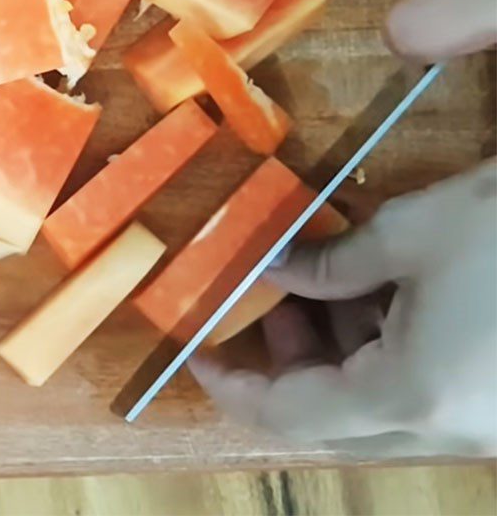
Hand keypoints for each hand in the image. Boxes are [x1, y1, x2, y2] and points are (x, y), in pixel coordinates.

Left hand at [191, 160, 496, 457]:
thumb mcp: (408, 234)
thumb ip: (329, 263)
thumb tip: (275, 268)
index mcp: (412, 395)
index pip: (289, 412)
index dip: (234, 383)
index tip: (195, 348)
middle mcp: (447, 428)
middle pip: (330, 414)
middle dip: (283, 360)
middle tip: (255, 300)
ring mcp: (480, 423)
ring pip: (375, 403)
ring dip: (333, 350)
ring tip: (309, 285)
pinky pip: (419, 389)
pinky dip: (382, 348)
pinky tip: (372, 293)